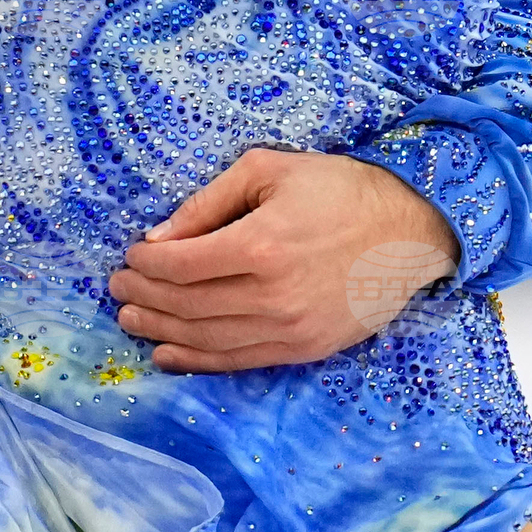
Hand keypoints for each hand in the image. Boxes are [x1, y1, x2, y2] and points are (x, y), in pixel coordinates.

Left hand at [108, 149, 458, 374]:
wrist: (413, 234)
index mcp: (262, 244)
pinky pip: (238, 361)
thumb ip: (208, 202)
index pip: (181, 264)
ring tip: (130, 319)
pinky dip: (196, 361)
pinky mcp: (305, 349)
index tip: (130, 256)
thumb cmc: (342, 191)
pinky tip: (167, 353)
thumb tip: (158, 237)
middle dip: (144, 296)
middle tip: (118, 289)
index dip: (146, 263)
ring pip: (206, 338)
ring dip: (160, 330)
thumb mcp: (270, 170)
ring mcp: (290, 328)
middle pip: (186, 304)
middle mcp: (273, 294)